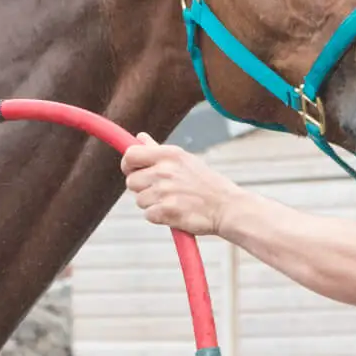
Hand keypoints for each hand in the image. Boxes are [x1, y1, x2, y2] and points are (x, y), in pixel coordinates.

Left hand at [120, 134, 242, 236]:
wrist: (228, 207)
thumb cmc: (206, 184)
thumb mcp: (185, 160)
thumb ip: (158, 150)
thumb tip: (139, 138)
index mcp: (169, 154)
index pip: (130, 155)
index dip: (127, 165)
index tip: (133, 172)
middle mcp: (165, 170)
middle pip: (131, 182)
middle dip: (142, 189)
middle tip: (163, 191)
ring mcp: (165, 191)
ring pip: (140, 201)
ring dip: (153, 204)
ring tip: (174, 201)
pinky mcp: (167, 211)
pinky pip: (149, 215)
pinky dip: (160, 217)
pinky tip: (176, 212)